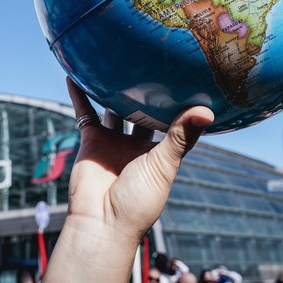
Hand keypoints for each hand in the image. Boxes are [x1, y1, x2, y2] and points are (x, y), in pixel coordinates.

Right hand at [42, 78, 212, 282]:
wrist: (102, 222)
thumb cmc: (138, 202)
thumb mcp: (164, 165)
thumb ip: (181, 136)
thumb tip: (206, 111)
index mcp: (159, 152)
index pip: (172, 122)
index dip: (179, 103)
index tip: (188, 78)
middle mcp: (136, 144)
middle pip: (142, 110)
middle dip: (146, 91)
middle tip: (152, 60)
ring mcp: (113, 141)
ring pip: (113, 107)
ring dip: (114, 89)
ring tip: (117, 61)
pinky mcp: (91, 140)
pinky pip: (84, 112)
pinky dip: (79, 94)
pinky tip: (76, 74)